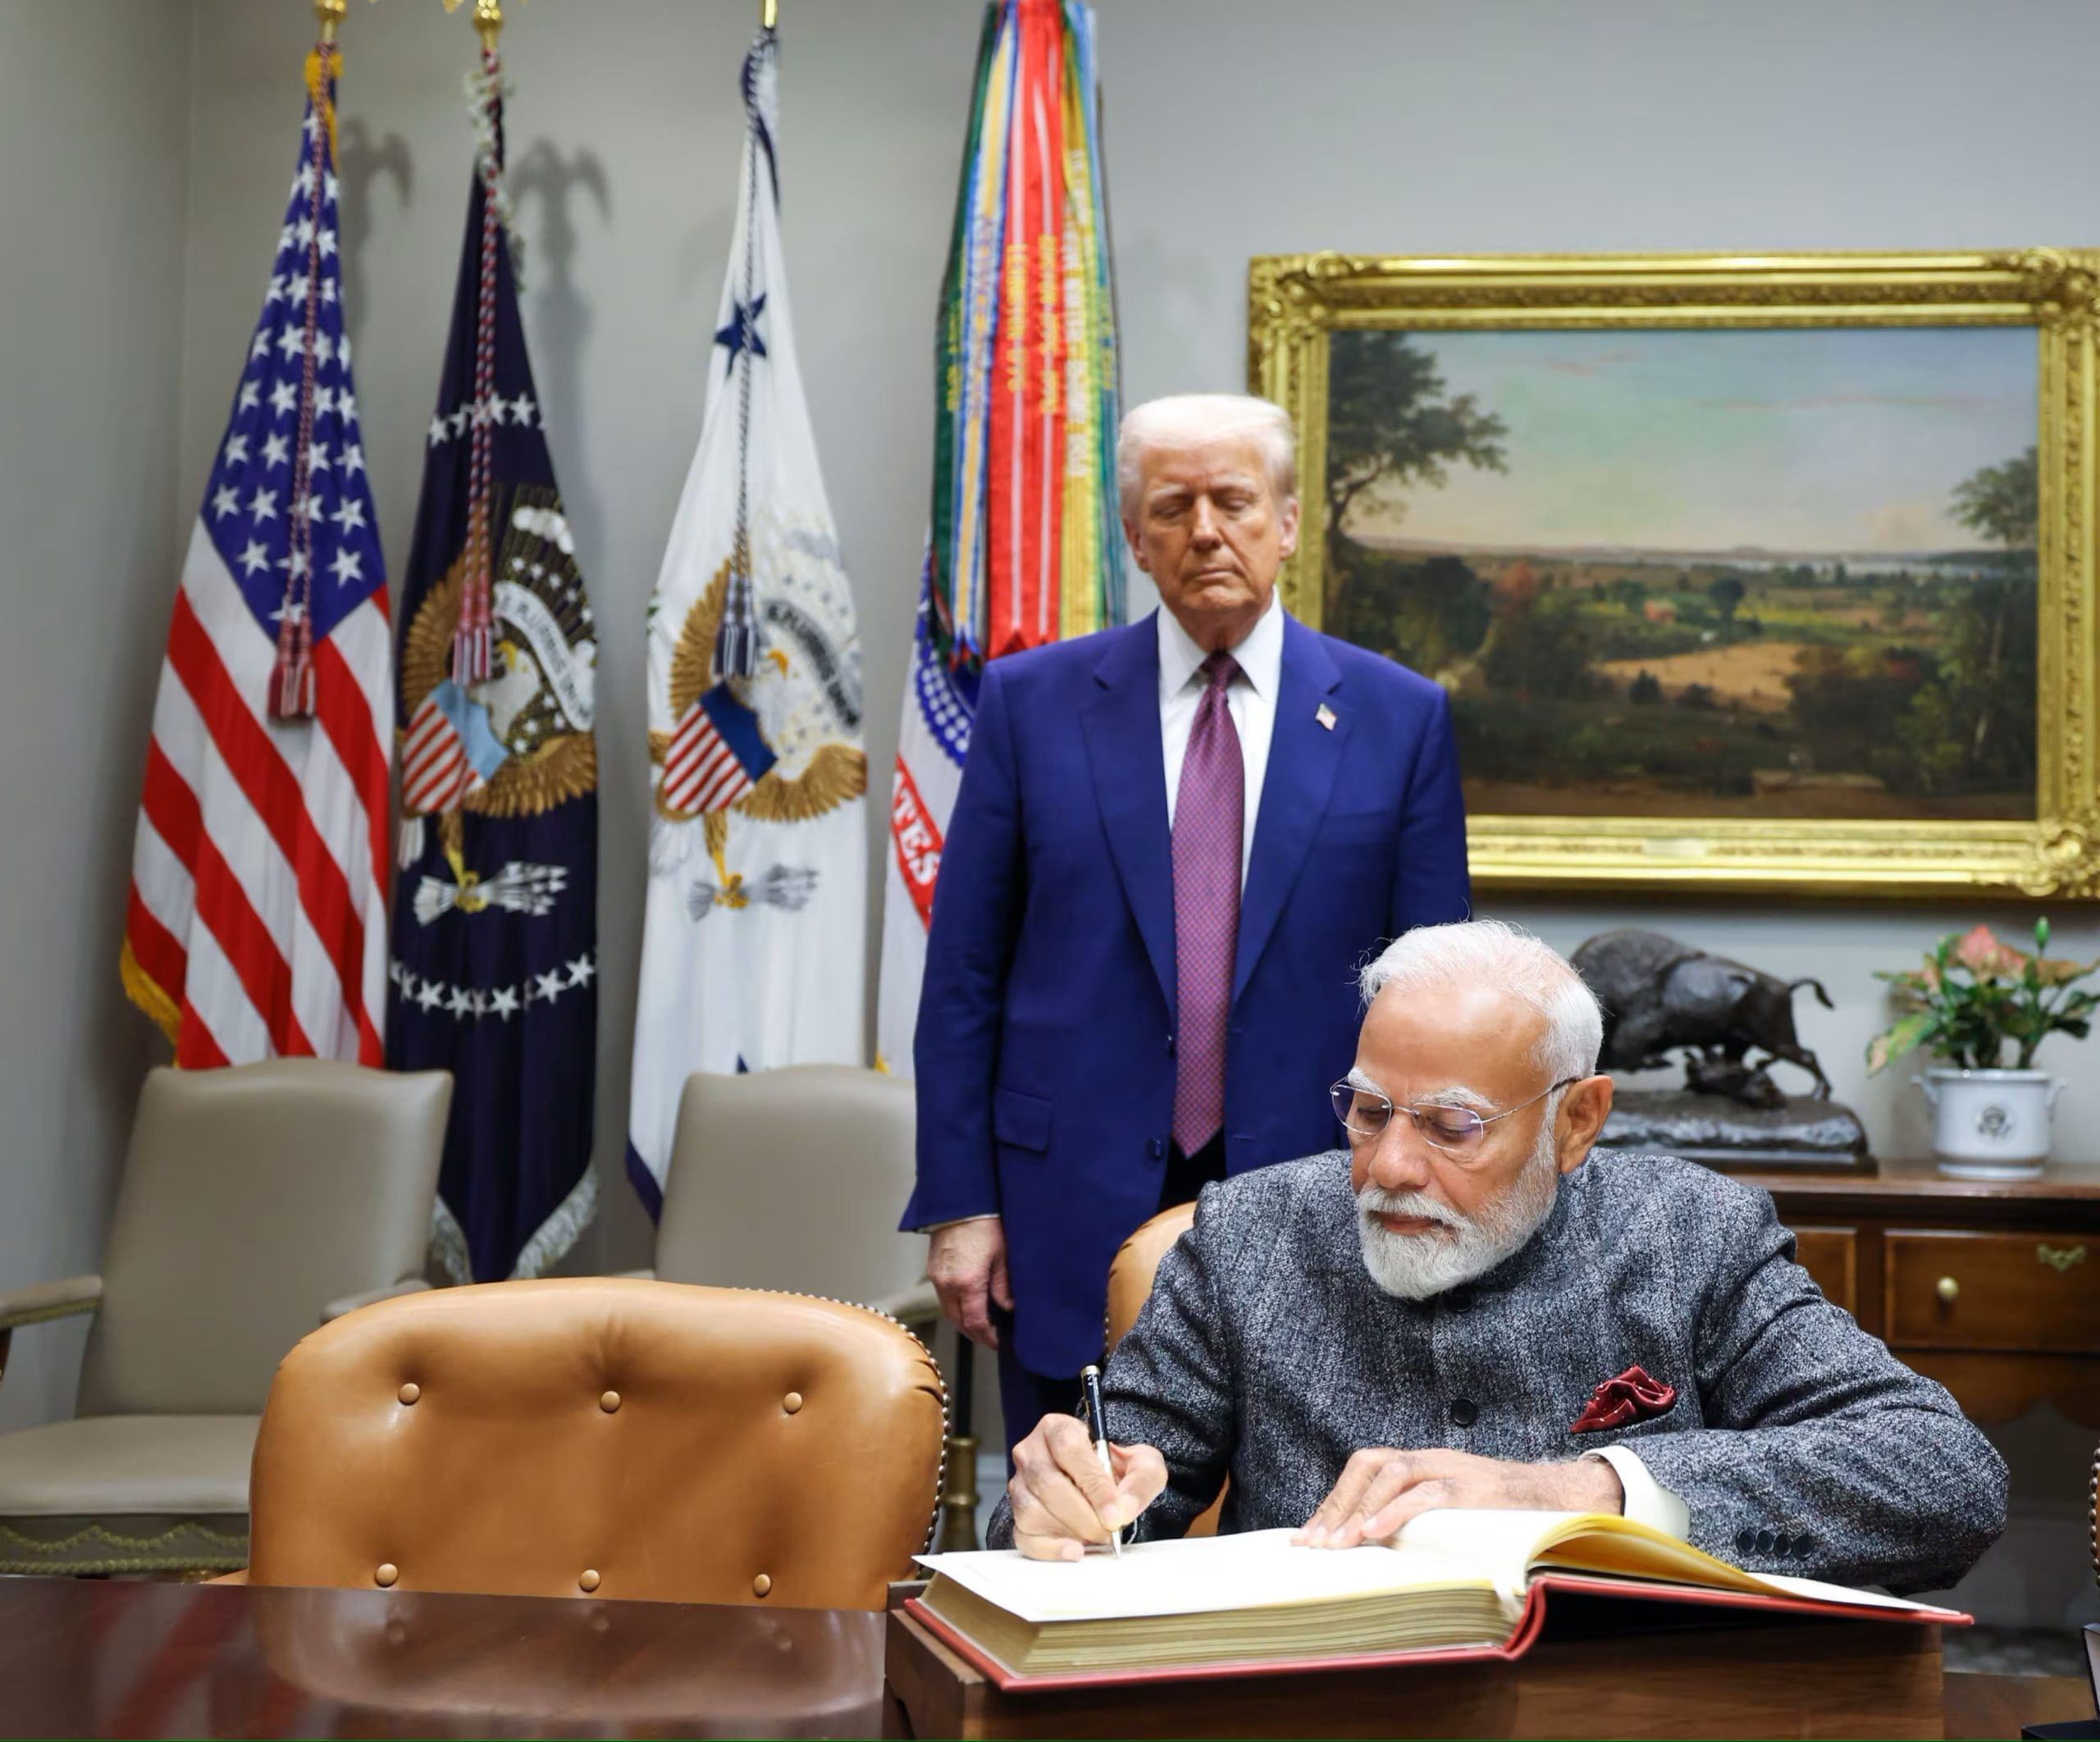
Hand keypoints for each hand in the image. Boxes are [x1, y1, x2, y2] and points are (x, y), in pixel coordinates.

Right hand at [927, 1217, 1012, 1347]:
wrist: (959, 1203)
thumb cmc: (984, 1225)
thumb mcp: (1002, 1256)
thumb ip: (1003, 1286)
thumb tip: (1007, 1308)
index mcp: (968, 1284)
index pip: (975, 1322)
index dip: (986, 1337)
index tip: (996, 1342)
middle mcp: (948, 1285)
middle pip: (958, 1322)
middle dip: (973, 1333)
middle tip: (989, 1337)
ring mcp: (937, 1278)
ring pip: (948, 1311)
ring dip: (963, 1321)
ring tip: (980, 1323)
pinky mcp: (933, 1270)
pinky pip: (942, 1297)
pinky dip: (954, 1306)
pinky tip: (967, 1303)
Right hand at [1008, 1412, 1168, 1561]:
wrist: (1105, 1486)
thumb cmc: (1118, 1469)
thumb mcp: (1142, 1464)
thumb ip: (1141, 1480)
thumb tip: (1122, 1510)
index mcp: (1058, 1428)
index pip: (1069, 1450)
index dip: (1094, 1485)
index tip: (1115, 1513)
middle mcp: (1031, 1453)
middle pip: (1048, 1484)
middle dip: (1085, 1516)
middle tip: (1109, 1531)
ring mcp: (1020, 1485)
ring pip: (1033, 1512)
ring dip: (1070, 1532)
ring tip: (1096, 1536)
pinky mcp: (1016, 1516)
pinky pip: (1024, 1537)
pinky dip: (1050, 1550)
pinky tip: (1074, 1551)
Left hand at [1295, 1449, 1623, 1548]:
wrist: (1565, 1499)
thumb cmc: (1506, 1513)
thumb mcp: (1455, 1513)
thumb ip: (1421, 1522)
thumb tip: (1380, 1557)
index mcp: (1423, 1465)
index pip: (1365, 1470)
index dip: (1334, 1501)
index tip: (1308, 1535)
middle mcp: (1432, 1460)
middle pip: (1368, 1464)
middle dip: (1337, 1503)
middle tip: (1313, 1544)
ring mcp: (1453, 1470)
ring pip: (1392, 1473)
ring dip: (1359, 1508)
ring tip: (1338, 1544)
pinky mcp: (1475, 1488)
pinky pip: (1428, 1493)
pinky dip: (1396, 1510)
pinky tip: (1374, 1532)